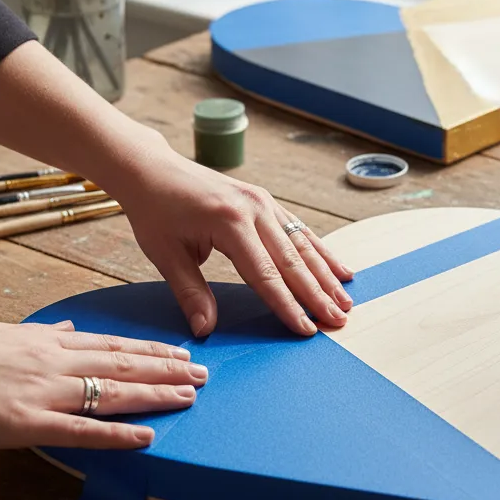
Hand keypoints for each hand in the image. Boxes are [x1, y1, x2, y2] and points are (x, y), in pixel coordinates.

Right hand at [0, 319, 206, 449]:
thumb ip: (42, 333)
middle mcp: (54, 361)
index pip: (112, 344)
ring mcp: (44, 392)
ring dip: (156, 394)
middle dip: (168, 369)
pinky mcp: (28, 423)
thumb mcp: (2, 331)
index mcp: (47, 341)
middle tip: (204, 374)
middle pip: (124, 364)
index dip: (150, 349)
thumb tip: (72, 328)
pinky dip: (118, 434)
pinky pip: (83, 430)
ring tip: (189, 397)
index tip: (180, 352)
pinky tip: (146, 436)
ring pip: (114, 392)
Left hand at [112, 135, 353, 337]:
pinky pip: (299, 230)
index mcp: (229, 223)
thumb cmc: (155, 211)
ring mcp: (263, 202)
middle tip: (339, 321)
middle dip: (318, 294)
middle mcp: (254, 209)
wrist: (153, 170)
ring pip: (303, 244)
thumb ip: (190, 292)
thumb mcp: (165, 254)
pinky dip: (320, 251)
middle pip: (293, 260)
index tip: (307, 330)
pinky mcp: (265, 201)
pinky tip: (339, 269)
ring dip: (327, 275)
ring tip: (346, 301)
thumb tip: (205, 330)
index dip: (287, 306)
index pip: (265, 275)